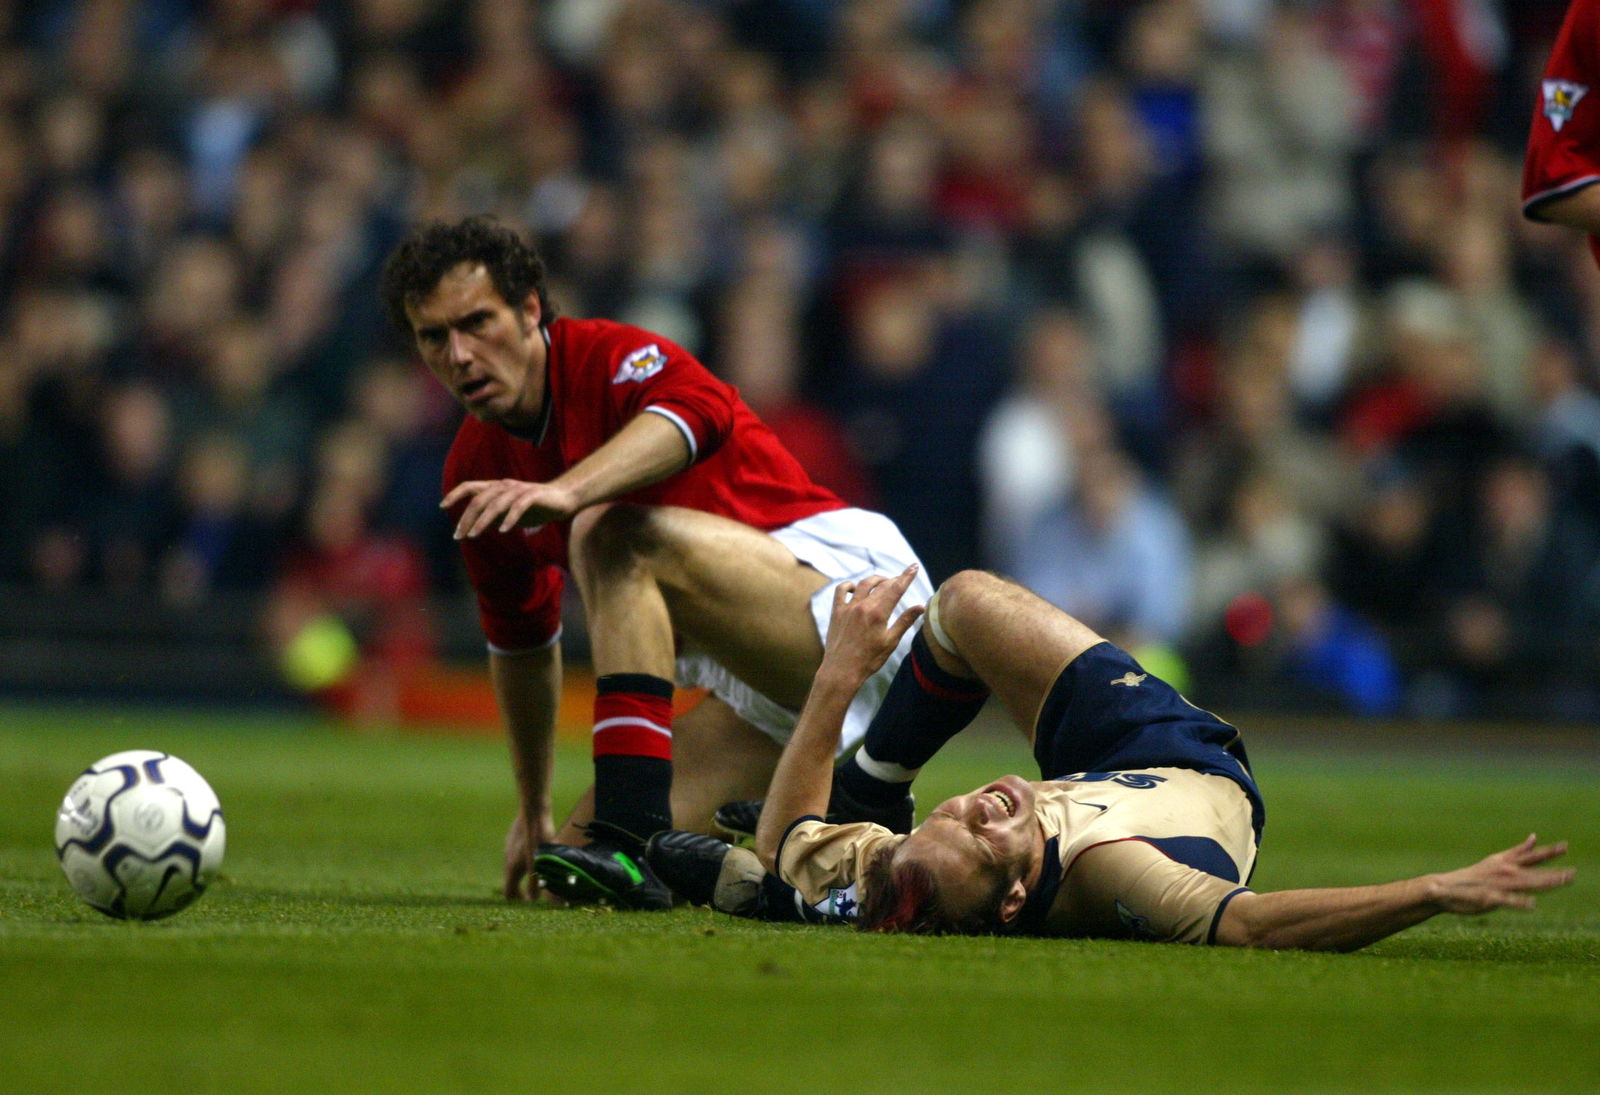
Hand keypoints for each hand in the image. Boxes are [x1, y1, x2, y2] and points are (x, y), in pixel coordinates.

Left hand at [443, 479, 580, 538]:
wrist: (564, 499)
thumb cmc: (535, 506)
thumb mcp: (509, 511)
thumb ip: (493, 515)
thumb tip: (474, 527)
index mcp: (497, 487)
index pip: (471, 486)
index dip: (455, 494)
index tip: (442, 506)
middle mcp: (505, 486)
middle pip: (480, 499)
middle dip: (466, 518)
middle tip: (459, 536)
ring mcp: (520, 490)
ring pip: (496, 503)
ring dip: (483, 520)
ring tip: (474, 535)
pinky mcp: (534, 496)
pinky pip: (518, 507)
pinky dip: (509, 518)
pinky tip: (503, 531)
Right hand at [503, 808, 555, 901]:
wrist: (533, 810)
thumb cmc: (537, 838)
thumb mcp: (538, 863)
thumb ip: (534, 882)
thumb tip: (532, 900)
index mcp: (512, 869)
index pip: (509, 893)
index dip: (518, 900)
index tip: (530, 900)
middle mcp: (508, 859)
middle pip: (511, 880)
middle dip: (522, 888)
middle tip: (538, 887)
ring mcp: (509, 847)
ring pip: (514, 866)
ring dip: (524, 873)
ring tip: (541, 870)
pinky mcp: (514, 838)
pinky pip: (517, 854)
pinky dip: (525, 859)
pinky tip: (537, 853)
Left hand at [821, 566, 924, 685]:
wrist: (842, 670)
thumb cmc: (869, 660)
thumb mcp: (891, 641)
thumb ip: (905, 621)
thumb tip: (920, 606)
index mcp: (878, 613)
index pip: (896, 588)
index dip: (906, 576)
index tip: (913, 567)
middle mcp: (863, 606)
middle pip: (882, 585)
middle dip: (893, 579)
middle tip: (900, 580)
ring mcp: (848, 607)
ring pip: (863, 584)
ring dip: (875, 580)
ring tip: (883, 582)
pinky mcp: (837, 612)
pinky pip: (841, 590)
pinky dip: (849, 585)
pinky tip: (855, 588)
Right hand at [1429, 835, 1574, 914]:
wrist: (1445, 887)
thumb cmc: (1475, 875)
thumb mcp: (1497, 859)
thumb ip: (1518, 851)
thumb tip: (1534, 837)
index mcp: (1506, 862)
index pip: (1532, 856)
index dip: (1549, 852)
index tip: (1566, 847)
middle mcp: (1504, 871)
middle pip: (1533, 872)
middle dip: (1553, 873)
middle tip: (1572, 874)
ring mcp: (1497, 885)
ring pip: (1525, 884)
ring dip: (1543, 883)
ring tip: (1560, 883)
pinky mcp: (1488, 898)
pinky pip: (1507, 900)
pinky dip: (1519, 902)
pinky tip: (1531, 904)